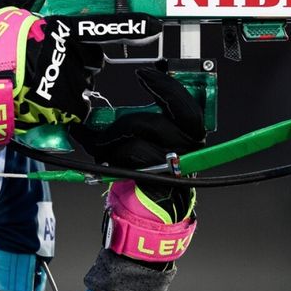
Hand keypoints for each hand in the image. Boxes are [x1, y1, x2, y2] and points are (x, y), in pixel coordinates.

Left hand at [70, 69, 206, 264]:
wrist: (148, 217)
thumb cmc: (146, 178)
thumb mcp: (147, 144)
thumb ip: (142, 123)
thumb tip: (113, 106)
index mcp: (188, 137)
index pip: (186, 106)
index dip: (166, 87)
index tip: (144, 73)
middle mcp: (189, 149)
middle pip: (168, 116)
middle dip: (137, 112)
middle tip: (114, 117)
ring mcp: (177, 164)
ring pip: (143, 131)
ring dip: (115, 134)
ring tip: (100, 142)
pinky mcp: (161, 178)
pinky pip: (132, 154)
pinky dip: (111, 151)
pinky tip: (102, 154)